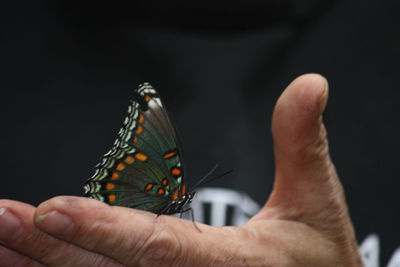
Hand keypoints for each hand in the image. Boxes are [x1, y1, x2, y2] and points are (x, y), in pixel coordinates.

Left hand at [0, 74, 362, 265]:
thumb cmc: (317, 260)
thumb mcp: (316, 200)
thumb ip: (301, 142)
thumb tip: (310, 84)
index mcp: (229, 266)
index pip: (159, 248)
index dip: (106, 229)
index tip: (50, 209)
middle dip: (50, 246)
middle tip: (0, 218)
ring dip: (44, 264)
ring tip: (1, 240)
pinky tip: (34, 261)